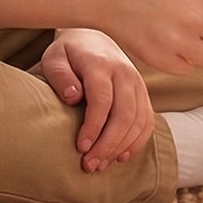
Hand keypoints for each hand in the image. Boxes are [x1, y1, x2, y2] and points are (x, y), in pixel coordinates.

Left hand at [38, 28, 154, 171]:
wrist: (94, 37)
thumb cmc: (69, 53)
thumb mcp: (55, 58)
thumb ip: (60, 76)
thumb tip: (72, 97)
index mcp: (101, 64)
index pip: (103, 100)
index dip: (93, 126)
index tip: (80, 147)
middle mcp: (125, 74)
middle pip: (124, 114)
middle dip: (108, 144)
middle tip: (90, 165)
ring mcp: (138, 84)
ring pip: (139, 121)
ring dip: (121, 147)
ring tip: (101, 164)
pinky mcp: (143, 94)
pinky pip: (147, 121)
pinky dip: (137, 142)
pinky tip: (121, 156)